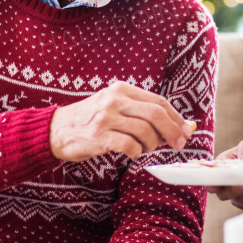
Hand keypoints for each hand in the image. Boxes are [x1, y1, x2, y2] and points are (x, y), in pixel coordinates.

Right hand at [51, 81, 194, 161]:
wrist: (56, 130)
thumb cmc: (90, 121)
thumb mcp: (114, 108)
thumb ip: (141, 113)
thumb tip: (177, 126)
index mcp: (122, 89)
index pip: (158, 101)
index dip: (176, 117)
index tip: (186, 131)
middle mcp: (115, 99)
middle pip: (155, 114)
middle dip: (172, 131)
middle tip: (178, 144)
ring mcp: (106, 117)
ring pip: (145, 130)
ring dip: (153, 144)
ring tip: (147, 148)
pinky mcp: (98, 135)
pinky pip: (129, 145)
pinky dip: (137, 152)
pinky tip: (133, 153)